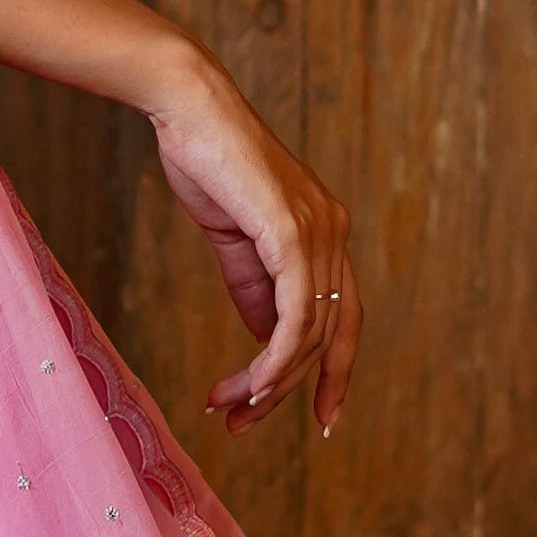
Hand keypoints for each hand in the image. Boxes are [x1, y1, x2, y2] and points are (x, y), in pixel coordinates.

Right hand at [146, 48, 362, 437]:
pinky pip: (295, 314)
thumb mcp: (238, 240)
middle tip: (243, 425)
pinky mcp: (291, 232)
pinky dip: (277, 358)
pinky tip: (251, 383)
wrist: (189, 111)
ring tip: (230, 409)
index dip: (335, 372)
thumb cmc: (210, 164)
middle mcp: (334, 234)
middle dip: (288, 390)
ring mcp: (318, 232)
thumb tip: (269, 341)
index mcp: (326, 233)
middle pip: (330, 337)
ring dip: (269, 383)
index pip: (346, 319)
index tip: (320, 418)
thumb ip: (256, 288)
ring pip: (311, 334)